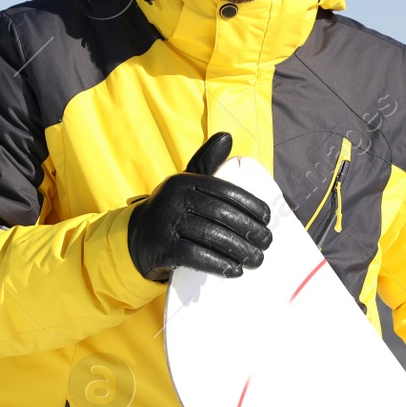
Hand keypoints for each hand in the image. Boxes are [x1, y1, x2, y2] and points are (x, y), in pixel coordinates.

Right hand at [127, 133, 272, 281]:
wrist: (138, 237)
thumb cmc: (174, 209)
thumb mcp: (187, 183)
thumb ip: (207, 162)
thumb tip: (227, 136)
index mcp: (185, 180)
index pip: (225, 190)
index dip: (250, 204)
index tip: (267, 219)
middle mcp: (174, 198)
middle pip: (221, 214)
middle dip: (249, 230)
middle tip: (266, 243)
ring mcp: (166, 223)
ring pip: (211, 236)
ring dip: (239, 250)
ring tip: (256, 259)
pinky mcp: (162, 248)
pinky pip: (195, 256)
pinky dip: (218, 264)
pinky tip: (234, 270)